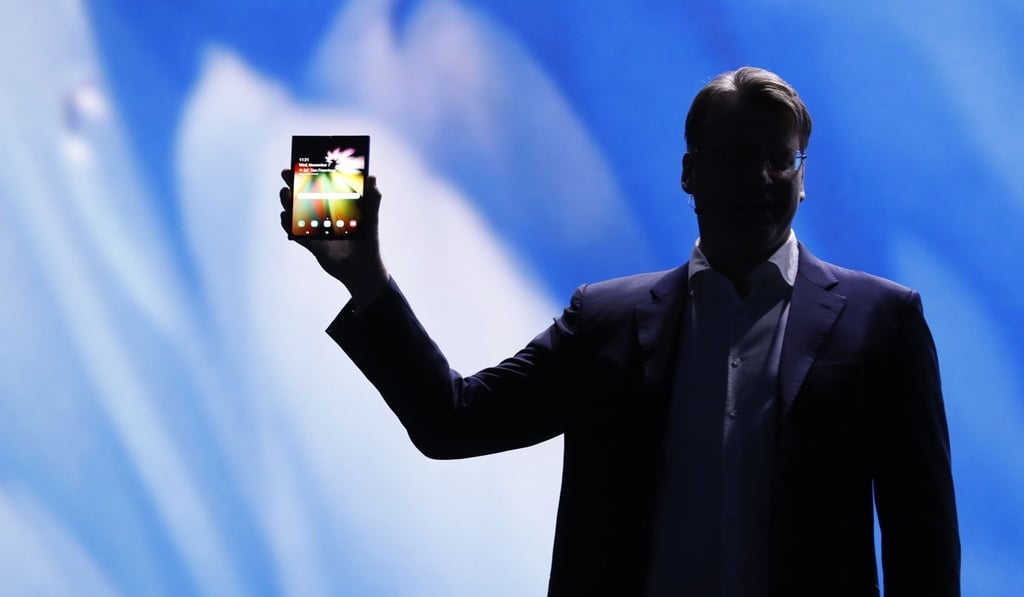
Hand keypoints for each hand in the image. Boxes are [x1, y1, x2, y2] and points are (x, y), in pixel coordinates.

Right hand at [279, 169, 388, 305]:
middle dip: (292, 187)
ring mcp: (316, 230)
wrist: (364, 270)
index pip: (319, 188)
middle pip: (303, 198)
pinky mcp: (312, 245)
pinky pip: (296, 234)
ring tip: (286, 196)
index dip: (308, 176)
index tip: (299, 165)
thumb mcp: (371, 220)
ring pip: (296, 215)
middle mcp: (324, 217)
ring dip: (288, 204)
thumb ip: (372, 200)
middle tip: (286, 177)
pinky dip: (289, 227)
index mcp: (336, 207)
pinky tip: (286, 218)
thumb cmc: (369, 243)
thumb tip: (373, 178)